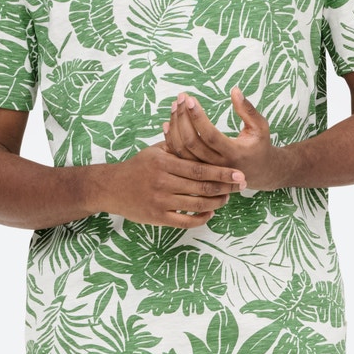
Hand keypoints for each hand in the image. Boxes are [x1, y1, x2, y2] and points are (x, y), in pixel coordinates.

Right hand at [103, 141, 245, 227]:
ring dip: (217, 203)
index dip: (222, 172)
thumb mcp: (155, 151)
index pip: (199, 168)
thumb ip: (178, 146)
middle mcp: (163, 182)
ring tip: (227, 198)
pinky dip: (201, 218)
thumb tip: (199, 132)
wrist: (111, 187)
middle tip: (242, 185)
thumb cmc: (138, 167)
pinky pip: (186, 221)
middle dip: (226, 187)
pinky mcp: (157, 217)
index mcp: (164, 162)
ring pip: (197, 205)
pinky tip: (210, 213)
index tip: (239, 173)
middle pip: (202, 187)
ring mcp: (160, 201)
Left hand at [163, 87, 286, 189]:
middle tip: (181, 97)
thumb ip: (248, 110)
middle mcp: (217, 165)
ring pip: (182, 151)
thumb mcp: (260, 127)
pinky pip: (180, 157)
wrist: (258, 171)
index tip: (191, 99)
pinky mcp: (198, 171)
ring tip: (175, 105)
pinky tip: (168, 123)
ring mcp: (206, 170)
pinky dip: (171, 140)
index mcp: (234, 154)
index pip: (210, 136)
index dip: (198, 118)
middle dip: (183, 118)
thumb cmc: (259, 145)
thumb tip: (235, 90)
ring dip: (175, 127)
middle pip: (192, 143)